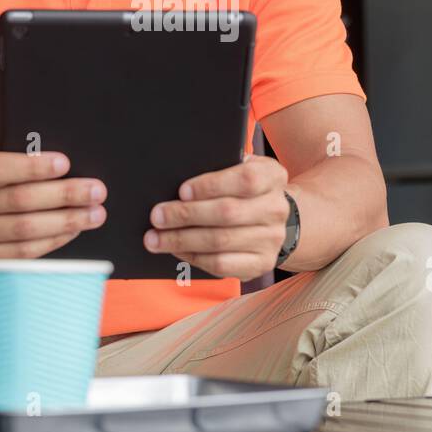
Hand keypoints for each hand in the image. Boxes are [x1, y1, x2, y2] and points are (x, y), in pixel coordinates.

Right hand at [0, 150, 106, 260]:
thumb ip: (8, 156)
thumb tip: (53, 151)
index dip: (31, 167)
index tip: (65, 163)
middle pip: (18, 201)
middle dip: (63, 195)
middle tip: (97, 190)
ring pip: (24, 231)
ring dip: (66, 222)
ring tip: (95, 213)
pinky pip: (23, 253)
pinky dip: (53, 240)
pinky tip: (74, 230)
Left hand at [145, 155, 289, 279]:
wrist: (273, 220)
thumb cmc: (244, 190)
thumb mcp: (241, 169)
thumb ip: (220, 167)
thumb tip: (179, 174)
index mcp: (273, 177)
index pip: (245, 179)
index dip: (211, 185)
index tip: (182, 191)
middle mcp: (276, 208)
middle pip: (227, 212)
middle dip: (186, 215)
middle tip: (157, 216)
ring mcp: (271, 239)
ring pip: (220, 241)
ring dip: (182, 240)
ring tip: (155, 238)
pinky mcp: (261, 264)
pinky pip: (221, 264)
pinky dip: (193, 257)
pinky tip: (176, 250)